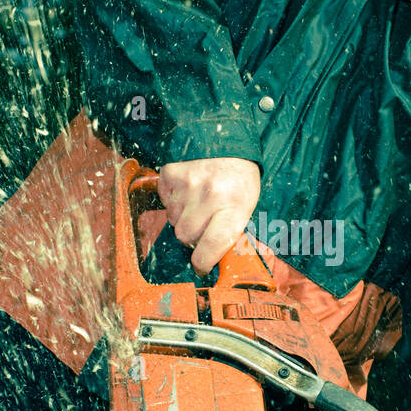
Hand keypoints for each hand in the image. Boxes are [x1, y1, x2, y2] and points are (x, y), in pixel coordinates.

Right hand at [157, 158, 260, 275]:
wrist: (227, 143)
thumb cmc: (238, 180)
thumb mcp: (245, 206)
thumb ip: (230, 232)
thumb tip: (212, 261)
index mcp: (234, 205)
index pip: (212, 245)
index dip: (203, 262)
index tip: (201, 267)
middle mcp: (210, 194)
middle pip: (186, 236)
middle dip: (193, 235)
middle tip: (204, 223)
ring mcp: (188, 183)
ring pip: (173, 221)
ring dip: (182, 218)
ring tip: (197, 203)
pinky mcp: (171, 173)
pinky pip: (164, 202)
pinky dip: (173, 201)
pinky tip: (187, 192)